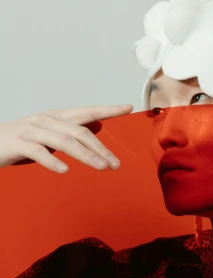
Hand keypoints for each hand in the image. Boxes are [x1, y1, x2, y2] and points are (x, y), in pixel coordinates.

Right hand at [0, 105, 132, 172]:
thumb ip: (69, 131)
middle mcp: (46, 120)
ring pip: (64, 141)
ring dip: (85, 155)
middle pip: (79, 131)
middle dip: (100, 147)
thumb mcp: (48, 132)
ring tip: (101, 167)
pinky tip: (64, 170)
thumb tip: (95, 128)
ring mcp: (32, 131)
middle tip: (115, 163)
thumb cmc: (21, 139)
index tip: (127, 107)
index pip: (87, 111)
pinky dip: (53, 162)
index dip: (108, 109)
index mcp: (56, 116)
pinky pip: (39, 153)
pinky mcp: (18, 144)